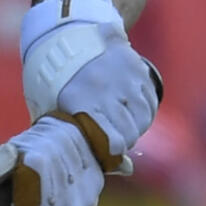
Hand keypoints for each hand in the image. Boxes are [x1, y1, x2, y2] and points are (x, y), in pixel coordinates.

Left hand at [19, 0, 160, 172]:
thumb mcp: (54, 110)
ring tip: (123, 124)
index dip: (113, 150)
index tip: (108, 150)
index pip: (112, 140)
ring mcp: (122, 78)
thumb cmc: (54, 82)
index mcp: (78, 101)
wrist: (66, 36)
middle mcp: (103, 89)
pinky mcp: (136, 67)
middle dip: (125, 140)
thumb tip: (126, 169)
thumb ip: (81, 138)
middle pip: (130, 131)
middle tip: (115, 139)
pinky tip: (133, 111)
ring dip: (136, 126)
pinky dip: (145, 110)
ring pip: (144, 117)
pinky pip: (151, 100)